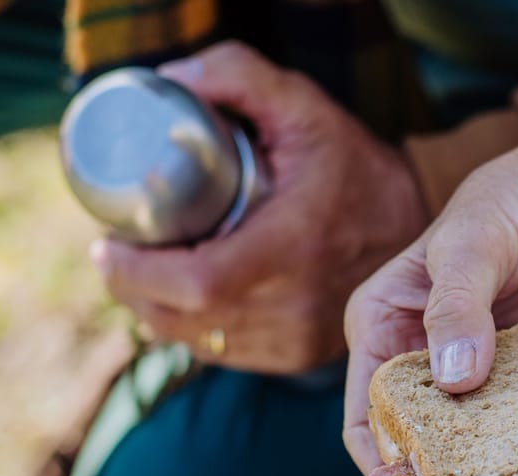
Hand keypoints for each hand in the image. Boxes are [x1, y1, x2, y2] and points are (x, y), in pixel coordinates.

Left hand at [94, 42, 427, 376]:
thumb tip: (170, 82)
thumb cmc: (351, 163)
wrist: (409, 224)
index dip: (139, 273)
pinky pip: (220, 353)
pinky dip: (188, 329)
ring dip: (154, 311)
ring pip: (195, 342)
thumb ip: (239, 77)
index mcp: (293, 247)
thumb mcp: (302, 107)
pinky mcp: (295, 356)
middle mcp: (295, 304)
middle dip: (132, 288)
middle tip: (114, 253)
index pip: (198, 283)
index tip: (107, 244)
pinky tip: (179, 300)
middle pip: (184, 319)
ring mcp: (296, 339)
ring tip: (141, 272)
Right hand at [340, 130, 517, 472]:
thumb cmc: (507, 200)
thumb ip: (457, 307)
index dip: (388, 463)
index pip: (370, 415)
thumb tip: (455, 376)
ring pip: (502, 447)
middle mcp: (432, 365)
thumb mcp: (469, 245)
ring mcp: (490, 380)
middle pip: (434, 446)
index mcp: (386, 332)